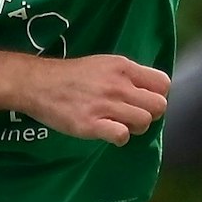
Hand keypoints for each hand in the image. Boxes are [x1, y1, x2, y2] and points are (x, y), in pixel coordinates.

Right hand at [4, 53, 170, 144]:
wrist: (39, 83)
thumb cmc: (73, 75)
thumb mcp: (104, 63)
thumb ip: (128, 75)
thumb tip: (151, 91)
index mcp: (123, 67)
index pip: (163, 83)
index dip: (156, 95)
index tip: (143, 100)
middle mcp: (117, 84)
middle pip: (159, 106)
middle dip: (149, 113)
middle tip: (132, 115)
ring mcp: (104, 105)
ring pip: (144, 122)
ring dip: (134, 127)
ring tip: (119, 124)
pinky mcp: (91, 124)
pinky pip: (122, 136)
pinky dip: (119, 138)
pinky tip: (109, 133)